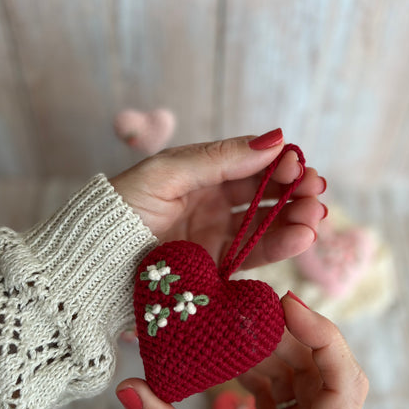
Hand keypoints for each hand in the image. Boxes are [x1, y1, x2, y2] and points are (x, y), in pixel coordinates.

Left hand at [110, 131, 326, 269]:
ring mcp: (214, 238)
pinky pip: (254, 256)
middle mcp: (210, 204)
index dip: (276, 163)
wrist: (92, 264)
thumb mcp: (166, 173)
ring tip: (314, 216)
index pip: (247, 164)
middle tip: (315, 190)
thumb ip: (219, 158)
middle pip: (262, 194)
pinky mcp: (215, 269)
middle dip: (292, 190)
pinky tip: (301, 237)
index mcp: (197, 174)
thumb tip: (274, 138)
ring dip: (294, 218)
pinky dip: (280, 247)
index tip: (297, 163)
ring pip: (264, 225)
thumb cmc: (121, 210)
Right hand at [116, 293, 367, 408]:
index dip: (324, 339)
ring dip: (277, 351)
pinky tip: (235, 359)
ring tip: (238, 329)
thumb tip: (131, 389)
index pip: (345, 387)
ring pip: (306, 378)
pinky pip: (283, 392)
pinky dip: (263, 370)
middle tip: (255, 309)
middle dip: (296, 336)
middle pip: (327, 373)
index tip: (289, 307)